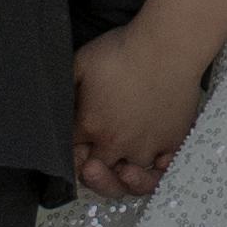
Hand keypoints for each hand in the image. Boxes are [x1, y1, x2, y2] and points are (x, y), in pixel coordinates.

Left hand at [72, 27, 196, 199]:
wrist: (167, 46)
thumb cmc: (125, 50)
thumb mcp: (80, 62)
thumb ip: (64, 88)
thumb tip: (54, 106)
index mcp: (91, 126)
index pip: (72, 156)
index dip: (70, 155)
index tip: (75, 149)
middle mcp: (117, 143)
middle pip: (98, 175)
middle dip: (90, 174)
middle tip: (91, 167)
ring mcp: (146, 146)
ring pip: (130, 180)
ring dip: (122, 179)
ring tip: (122, 170)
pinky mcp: (172, 141)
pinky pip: (163, 171)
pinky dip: (154, 174)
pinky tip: (149, 166)